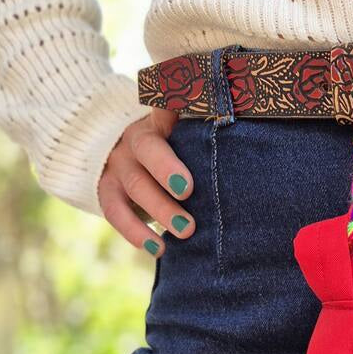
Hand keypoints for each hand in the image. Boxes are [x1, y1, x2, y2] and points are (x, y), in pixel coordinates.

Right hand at [97, 108, 194, 257]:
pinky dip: (136, 233)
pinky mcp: (107, 191)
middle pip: (149, 150)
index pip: (165, 107)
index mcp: (160, 122)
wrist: (126, 161)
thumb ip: (202, 136)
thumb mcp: (185, 140)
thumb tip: (245, 124)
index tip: (178, 105)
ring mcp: (118, 165)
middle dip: (167, 170)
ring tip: (187, 230)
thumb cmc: (174, 154)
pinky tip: (158, 249)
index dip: (170, 105)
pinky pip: (115, 213)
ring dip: (161, 210)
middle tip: (188, 190)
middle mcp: (135, 139)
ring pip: (136, 186)